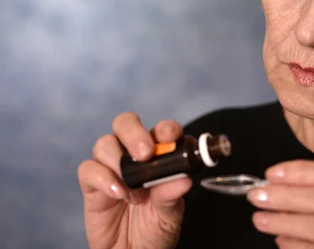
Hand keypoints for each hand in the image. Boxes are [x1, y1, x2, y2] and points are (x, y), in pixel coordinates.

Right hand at [77, 112, 191, 248]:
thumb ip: (172, 196)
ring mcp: (112, 169)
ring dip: (117, 160)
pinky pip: (88, 169)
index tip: (169, 137)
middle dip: (134, 132)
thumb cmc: (155, 231)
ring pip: (105, 143)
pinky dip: (101, 177)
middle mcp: (133, 157)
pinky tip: (117, 193)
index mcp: (159, 157)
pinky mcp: (92, 185)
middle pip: (125, 124)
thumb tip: (183, 180)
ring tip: (131, 188)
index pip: (161, 130)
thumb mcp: (170, 215)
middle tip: (144, 153)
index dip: (165, 128)